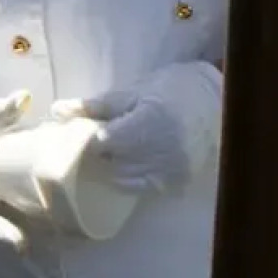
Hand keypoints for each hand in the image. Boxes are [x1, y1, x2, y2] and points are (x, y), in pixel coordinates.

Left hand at [54, 61, 224, 195]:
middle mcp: (161, 151)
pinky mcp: (180, 181)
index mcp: (147, 124)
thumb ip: (95, 105)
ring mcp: (172, 170)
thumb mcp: (132, 91)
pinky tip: (136, 163)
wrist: (219, 101)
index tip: (84, 133)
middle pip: (112, 164)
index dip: (89, 140)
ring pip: (125, 180)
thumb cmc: (172, 89)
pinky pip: (145, 187)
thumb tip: (57, 110)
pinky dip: (135, 178)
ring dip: (115, 168)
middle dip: (100, 155)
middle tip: (101, 143)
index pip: (102, 144)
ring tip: (118, 152)